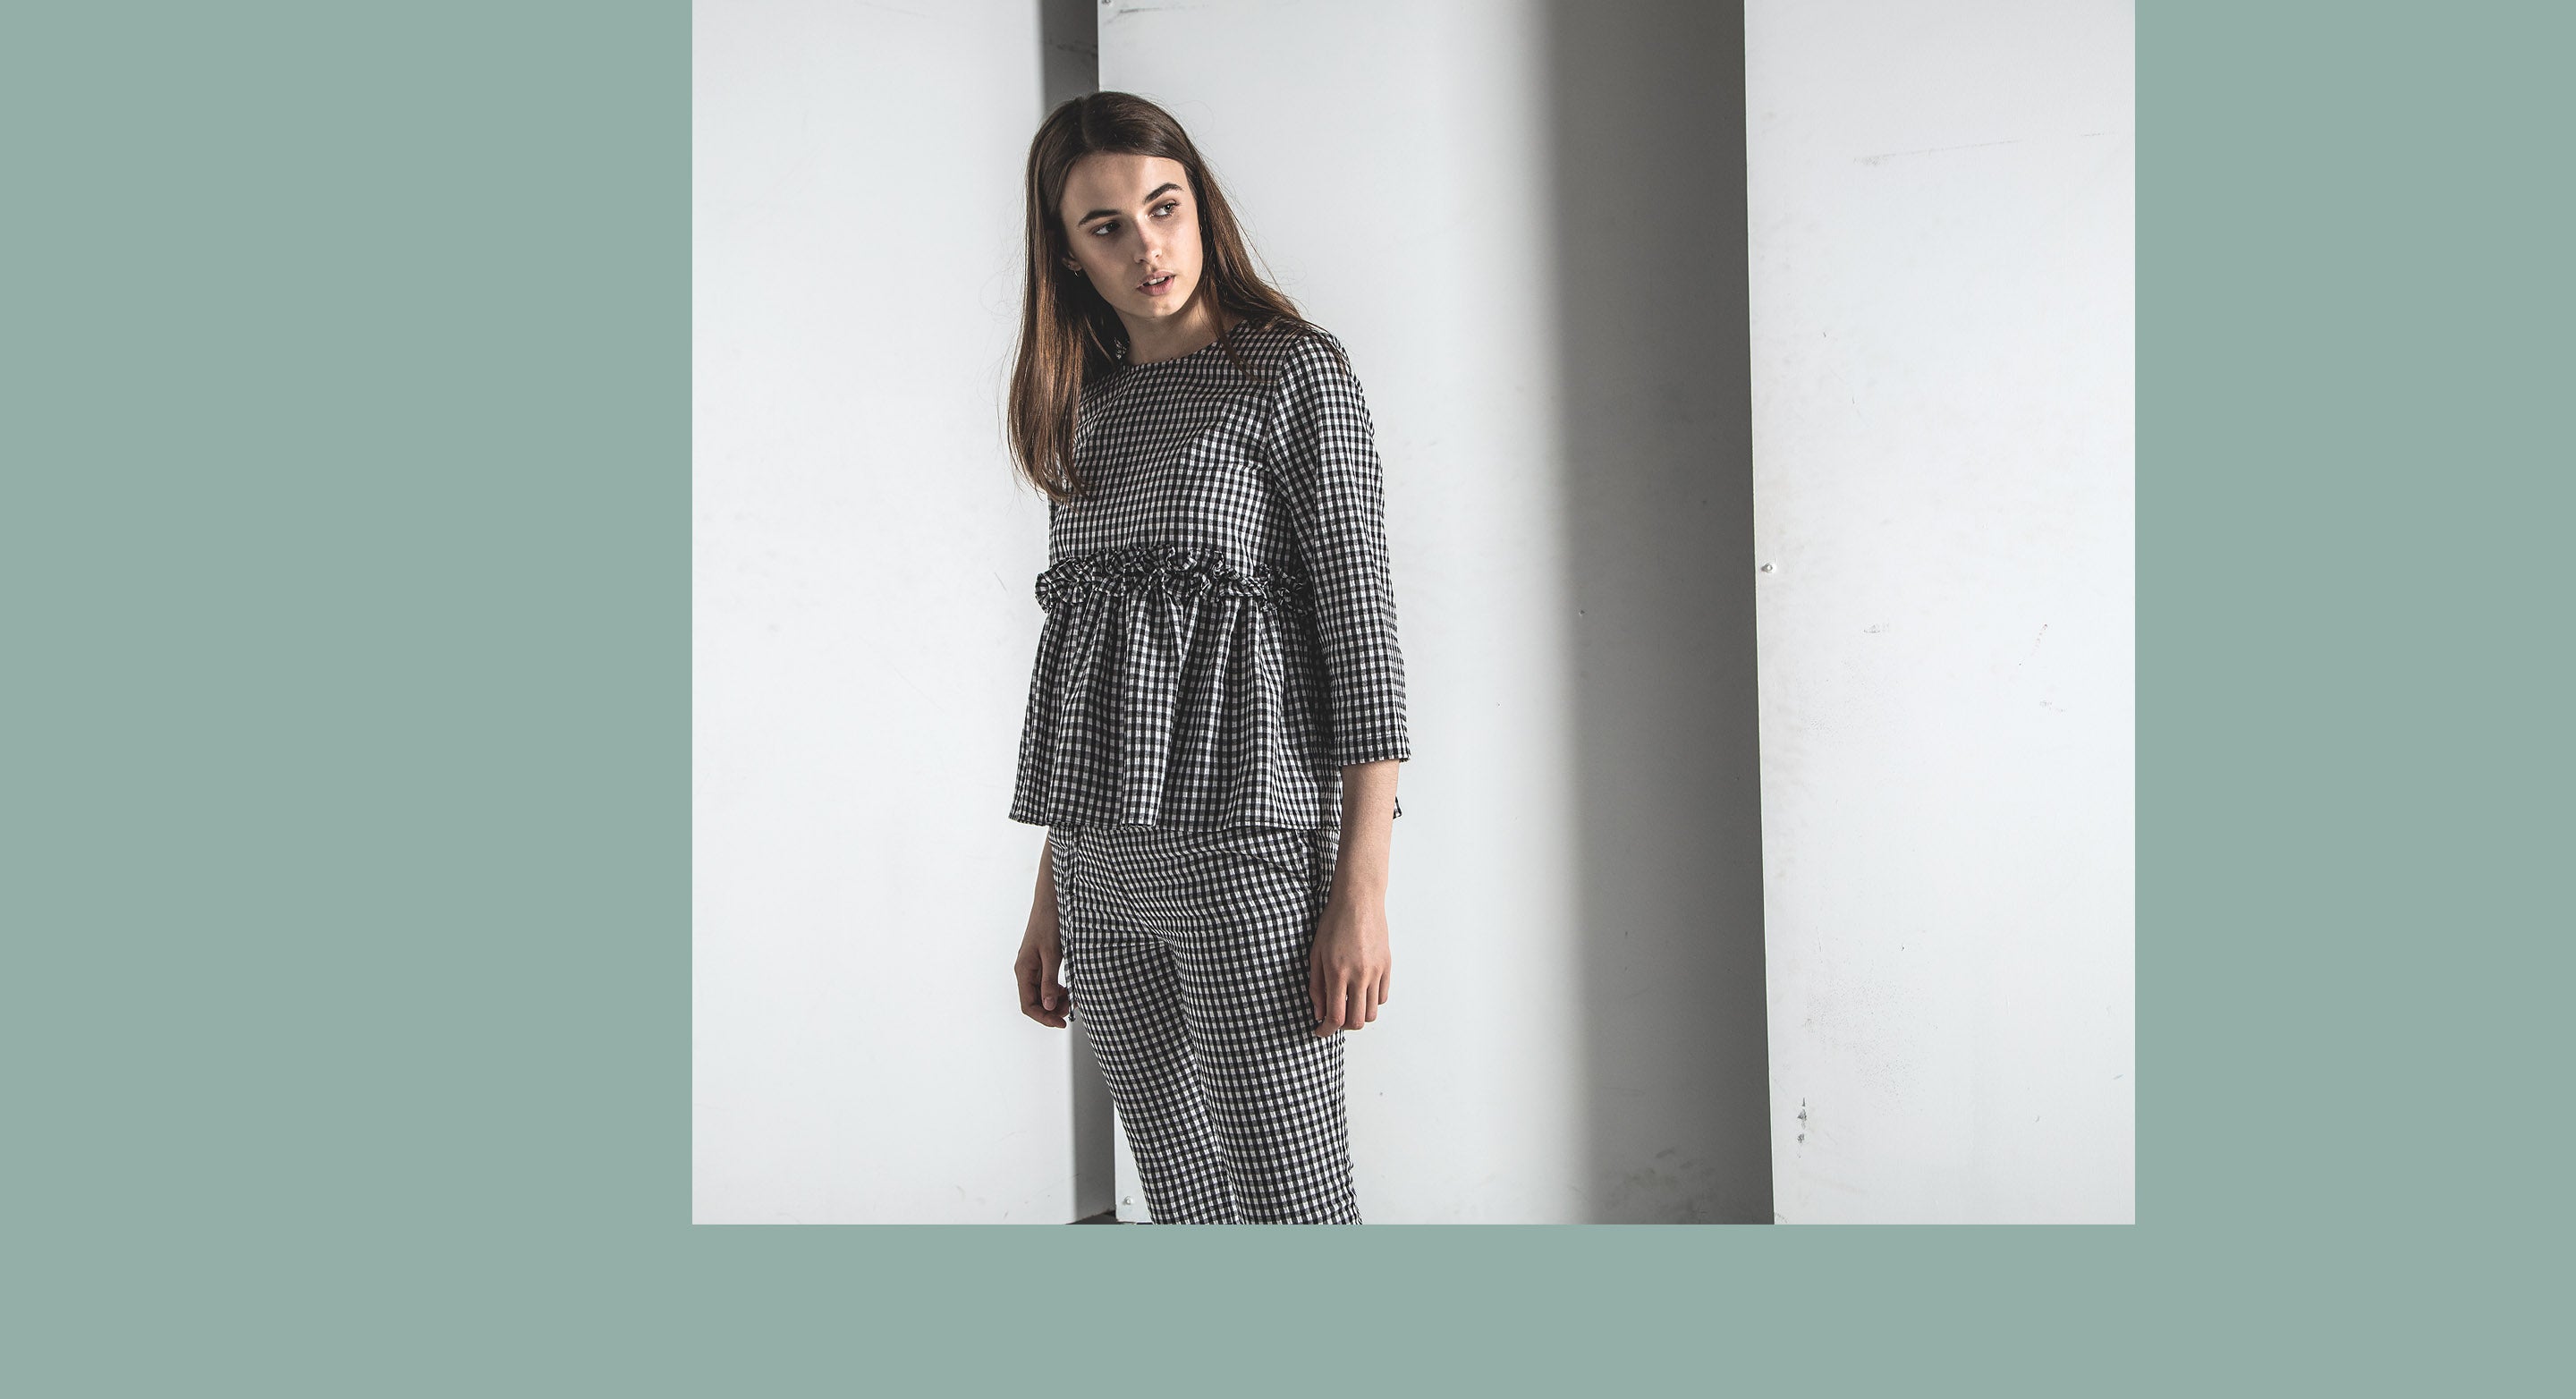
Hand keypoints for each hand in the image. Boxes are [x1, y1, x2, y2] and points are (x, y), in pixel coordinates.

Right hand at [1016, 880, 1072, 1028]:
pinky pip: (1047, 984)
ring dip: (1057, 1001)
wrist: (1051, 899)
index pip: (1028, 1005)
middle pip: (1034, 1003)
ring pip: (1042, 994)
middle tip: (1074, 1008)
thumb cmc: (1051, 923)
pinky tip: (1070, 988)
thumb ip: (1049, 981)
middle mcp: (1025, 971)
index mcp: (1024, 970)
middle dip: (1053, 1010)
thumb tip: (1048, 1007)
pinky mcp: (1041, 962)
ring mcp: (1033, 967)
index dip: (1045, 1018)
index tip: (1063, 1023)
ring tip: (1075, 998)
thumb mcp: (1053, 953)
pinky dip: (1059, 990)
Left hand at [1308, 890, 1389, 1035]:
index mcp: (1338, 973)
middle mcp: (1360, 975)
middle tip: (1333, 1019)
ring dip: (1358, 1015)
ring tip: (1347, 1005)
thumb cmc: (1333, 924)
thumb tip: (1318, 1013)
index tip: (1320, 1031)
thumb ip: (1316, 987)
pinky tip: (1360, 992)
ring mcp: (1376, 972)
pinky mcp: (1387, 966)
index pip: (1335, 1016)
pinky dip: (1371, 1002)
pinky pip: (1382, 997)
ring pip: (1372, 1012)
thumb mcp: (1316, 954)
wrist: (1359, 901)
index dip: (1326, 1030)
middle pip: (1356, 1021)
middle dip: (1342, 1027)